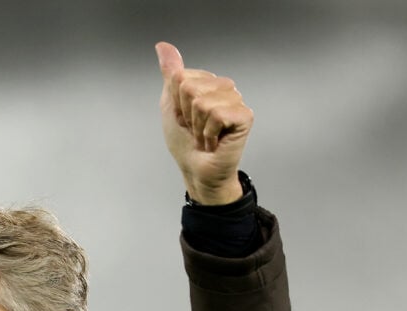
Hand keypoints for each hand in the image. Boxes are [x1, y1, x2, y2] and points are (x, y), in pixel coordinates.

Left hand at [156, 42, 251, 204]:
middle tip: (195, 129)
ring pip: (202, 102)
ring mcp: (235, 100)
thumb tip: (162, 46)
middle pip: (189, 87)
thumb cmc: (185, 142)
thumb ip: (170, 75)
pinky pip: (216, 114)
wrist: (196, 169)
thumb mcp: (170, 105)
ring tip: (204, 136)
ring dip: (197, 126)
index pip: (179, 77)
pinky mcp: (244, 116)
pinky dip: (209, 133)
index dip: (175, 103)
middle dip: (185, 115)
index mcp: (206, 82)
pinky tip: (214, 142)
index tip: (183, 119)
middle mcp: (223, 87)